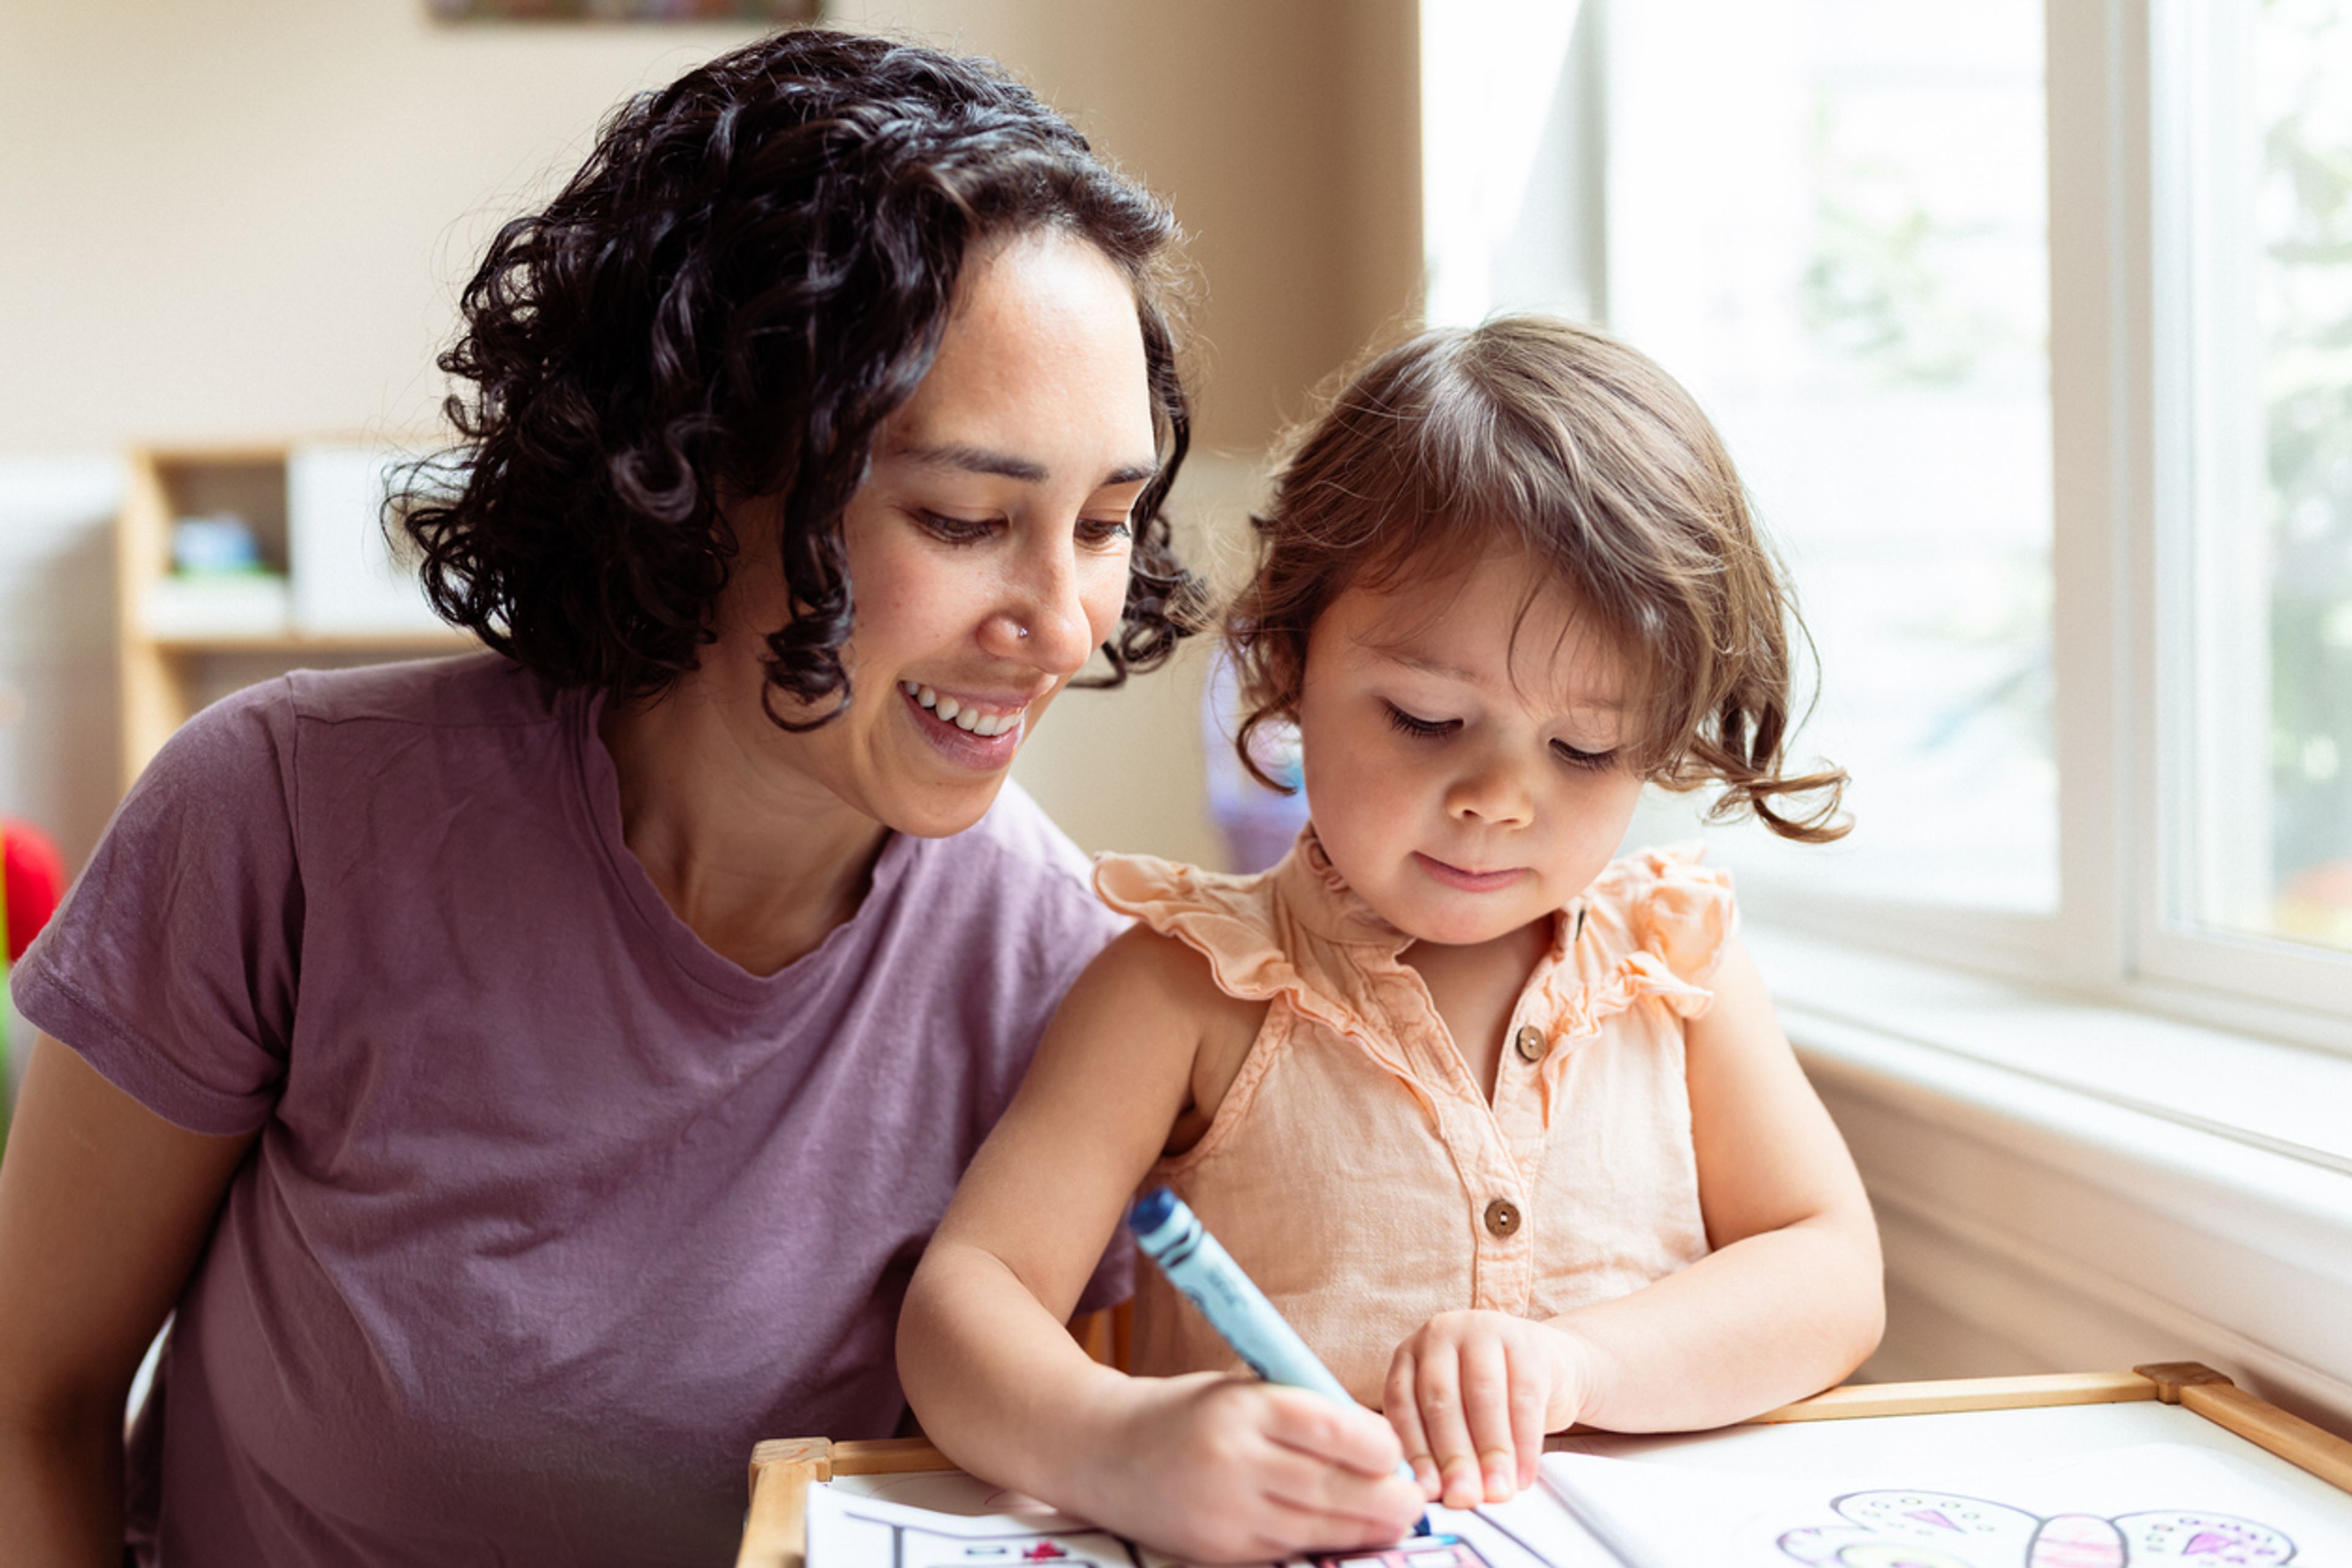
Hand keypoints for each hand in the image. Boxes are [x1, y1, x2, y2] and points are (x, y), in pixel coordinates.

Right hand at [1079, 1372, 1425, 1562]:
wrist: (1103, 1451)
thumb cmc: (1188, 1411)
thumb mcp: (1241, 1389)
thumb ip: (1301, 1413)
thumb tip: (1377, 1449)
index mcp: (1243, 1408)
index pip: (1333, 1429)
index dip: (1378, 1446)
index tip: (1393, 1451)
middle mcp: (1234, 1462)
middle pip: (1334, 1490)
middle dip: (1385, 1500)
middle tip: (1413, 1501)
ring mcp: (1225, 1514)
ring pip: (1318, 1530)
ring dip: (1364, 1530)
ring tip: (1390, 1520)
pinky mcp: (1218, 1552)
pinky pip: (1286, 1552)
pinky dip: (1321, 1544)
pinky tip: (1343, 1536)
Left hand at [1383, 1312, 1586, 1507]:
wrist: (1548, 1366)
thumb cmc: (1489, 1398)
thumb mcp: (1452, 1412)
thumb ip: (1435, 1443)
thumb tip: (1431, 1493)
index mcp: (1411, 1353)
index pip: (1403, 1404)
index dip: (1415, 1452)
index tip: (1428, 1493)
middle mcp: (1441, 1333)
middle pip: (1441, 1401)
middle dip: (1453, 1457)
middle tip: (1463, 1498)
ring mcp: (1485, 1330)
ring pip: (1483, 1398)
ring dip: (1491, 1453)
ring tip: (1497, 1492)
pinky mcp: (1528, 1342)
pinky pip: (1525, 1398)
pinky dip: (1524, 1443)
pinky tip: (1524, 1475)